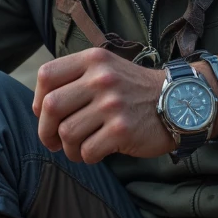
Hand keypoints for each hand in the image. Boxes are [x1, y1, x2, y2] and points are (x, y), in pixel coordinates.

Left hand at [33, 49, 173, 162]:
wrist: (179, 101)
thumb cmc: (134, 90)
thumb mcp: (107, 69)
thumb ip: (76, 80)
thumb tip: (41, 109)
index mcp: (93, 60)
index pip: (46, 75)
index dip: (38, 100)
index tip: (45, 115)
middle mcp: (101, 78)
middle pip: (50, 107)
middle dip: (45, 130)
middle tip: (52, 141)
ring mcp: (112, 104)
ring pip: (67, 133)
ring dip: (68, 148)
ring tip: (78, 149)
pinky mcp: (123, 129)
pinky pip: (87, 150)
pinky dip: (86, 157)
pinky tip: (95, 153)